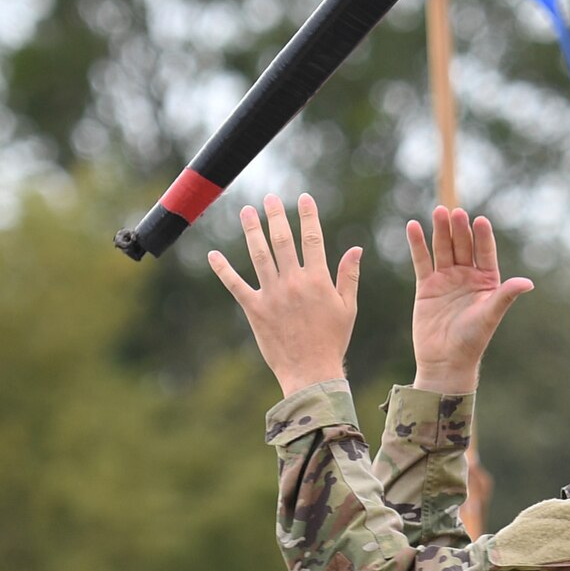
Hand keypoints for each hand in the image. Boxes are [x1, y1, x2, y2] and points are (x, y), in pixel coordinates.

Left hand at [209, 194, 361, 396]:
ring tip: (246, 212)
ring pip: (259, 255)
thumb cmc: (333, 340)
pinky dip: (223, 270)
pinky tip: (213, 255)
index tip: (304, 198)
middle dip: (275, 216)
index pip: (312, 238)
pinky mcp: (255, 309)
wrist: (311, 372)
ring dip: (251, 231)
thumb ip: (349, 276)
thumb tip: (356, 248)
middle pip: (282, 240)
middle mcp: (293, 282)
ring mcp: (272, 295)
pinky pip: (235, 285)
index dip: (307, 216)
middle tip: (269, 198)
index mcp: (318, 280)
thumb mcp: (348, 307)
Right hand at [407, 207, 532, 393]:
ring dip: (440, 231)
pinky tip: (413, 227)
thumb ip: (506, 296)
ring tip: (438, 211)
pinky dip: (418, 244)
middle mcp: (468, 276)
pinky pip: (422, 261)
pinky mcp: (427, 285)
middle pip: (463, 246)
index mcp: (487, 281)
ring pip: (443, 249)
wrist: (445, 361)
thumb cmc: (472, 341)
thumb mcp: (490, 315)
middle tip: (456, 212)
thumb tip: (528, 283)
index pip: (486, 252)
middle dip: (460, 229)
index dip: (483, 237)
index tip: (480, 220)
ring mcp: (446, 279)